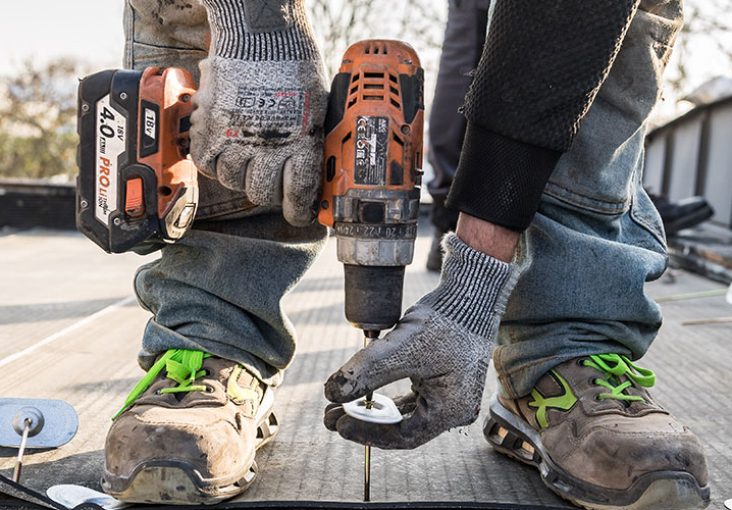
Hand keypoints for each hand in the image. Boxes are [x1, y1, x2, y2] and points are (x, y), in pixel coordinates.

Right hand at [190, 0, 327, 225]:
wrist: (261, 33)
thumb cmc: (296, 63)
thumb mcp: (319, 105)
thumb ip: (313, 140)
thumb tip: (313, 166)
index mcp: (301, 142)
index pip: (299, 192)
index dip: (299, 210)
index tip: (298, 214)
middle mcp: (269, 145)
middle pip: (260, 193)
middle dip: (267, 191)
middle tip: (270, 178)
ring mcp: (236, 137)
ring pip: (232, 181)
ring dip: (240, 175)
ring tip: (247, 159)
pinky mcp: (211, 125)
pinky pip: (206, 162)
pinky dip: (214, 163)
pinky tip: (225, 152)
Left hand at [323, 234, 518, 448]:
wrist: (470, 296)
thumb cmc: (444, 321)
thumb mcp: (401, 347)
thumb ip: (367, 372)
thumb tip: (331, 393)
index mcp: (451, 410)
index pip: (403, 436)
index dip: (368, 432)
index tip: (339, 423)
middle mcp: (453, 410)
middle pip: (403, 427)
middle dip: (364, 421)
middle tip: (331, 416)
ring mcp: (450, 397)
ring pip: (405, 413)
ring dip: (373, 411)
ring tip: (340, 405)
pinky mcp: (443, 383)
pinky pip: (411, 398)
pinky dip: (387, 398)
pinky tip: (364, 392)